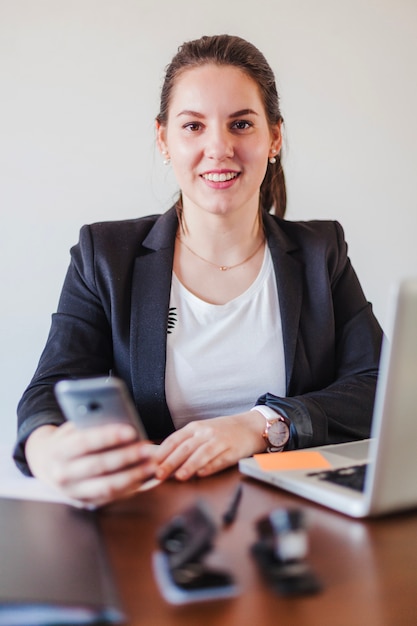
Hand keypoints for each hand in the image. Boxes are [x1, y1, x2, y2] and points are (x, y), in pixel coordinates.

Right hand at [25, 422, 158, 506]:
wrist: (49, 465)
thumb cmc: (69, 439)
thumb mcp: (73, 428)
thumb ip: (91, 423)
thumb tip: (121, 418)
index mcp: (57, 451)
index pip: (84, 443)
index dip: (108, 437)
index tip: (131, 431)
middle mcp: (62, 475)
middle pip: (98, 466)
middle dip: (126, 457)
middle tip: (148, 448)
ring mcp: (73, 492)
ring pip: (107, 486)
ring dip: (132, 475)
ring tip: (152, 464)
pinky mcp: (85, 502)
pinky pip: (111, 496)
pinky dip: (130, 487)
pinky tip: (144, 476)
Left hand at [155, 411, 265, 481]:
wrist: (251, 426)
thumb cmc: (223, 431)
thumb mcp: (202, 432)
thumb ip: (185, 445)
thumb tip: (163, 461)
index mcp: (195, 428)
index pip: (174, 439)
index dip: (162, 453)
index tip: (151, 464)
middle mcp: (206, 432)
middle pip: (185, 447)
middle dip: (171, 462)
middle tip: (159, 474)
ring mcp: (220, 440)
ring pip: (202, 453)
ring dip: (190, 465)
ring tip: (180, 476)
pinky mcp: (233, 450)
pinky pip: (219, 459)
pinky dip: (210, 467)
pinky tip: (202, 473)